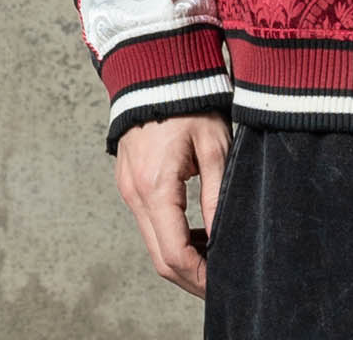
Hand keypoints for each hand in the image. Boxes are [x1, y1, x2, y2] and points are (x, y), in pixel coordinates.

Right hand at [114, 113, 231, 298]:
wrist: (156, 70)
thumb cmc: (190, 100)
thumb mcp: (214, 145)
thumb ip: (216, 195)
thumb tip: (223, 237)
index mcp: (155, 188)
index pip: (174, 253)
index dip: (200, 275)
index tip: (224, 281)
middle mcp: (135, 195)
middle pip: (160, 258)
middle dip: (191, 276)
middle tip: (222, 281)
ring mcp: (128, 190)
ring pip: (153, 244)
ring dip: (182, 258)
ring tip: (215, 258)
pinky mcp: (129, 184)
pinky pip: (149, 224)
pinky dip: (171, 238)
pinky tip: (197, 234)